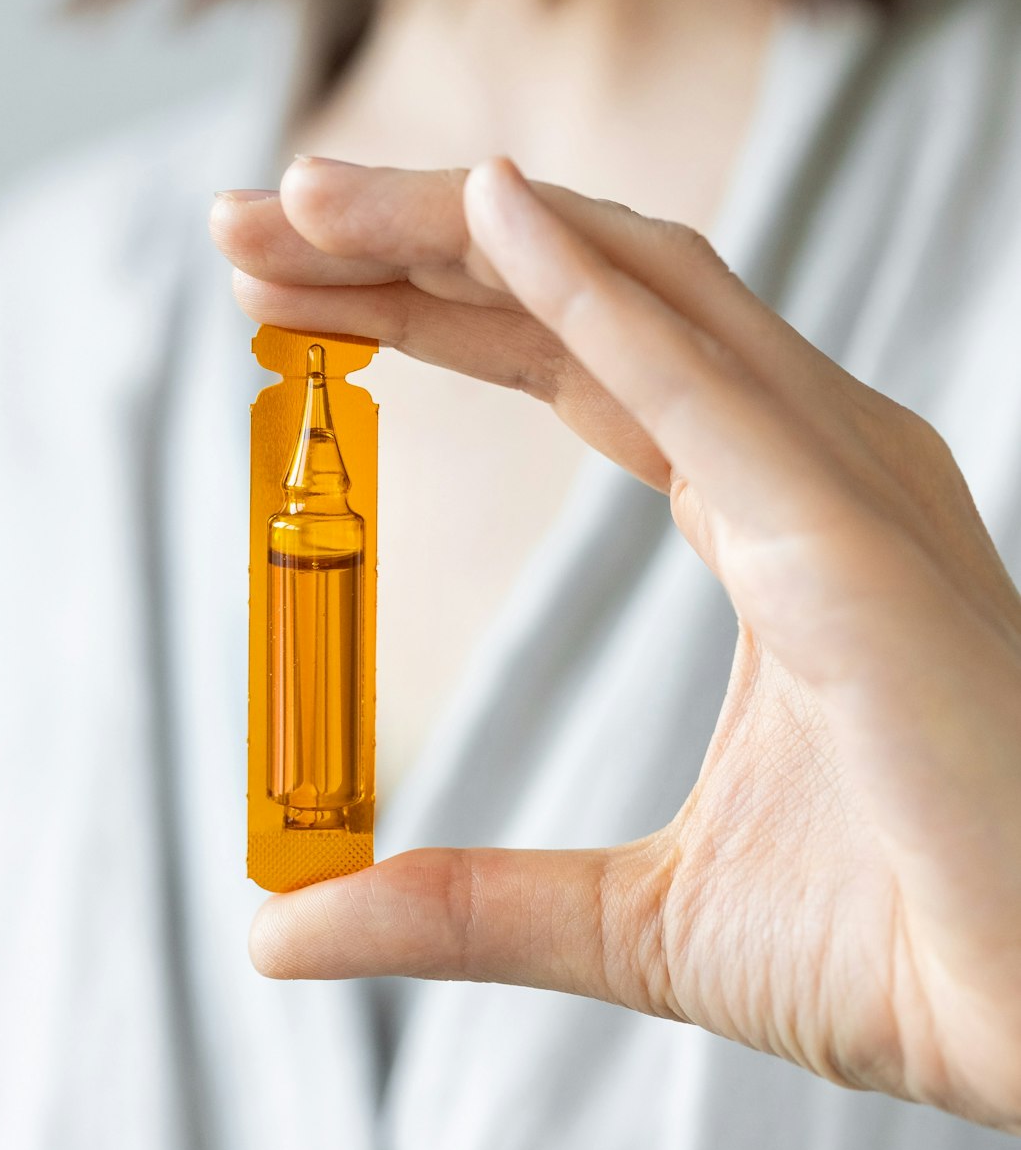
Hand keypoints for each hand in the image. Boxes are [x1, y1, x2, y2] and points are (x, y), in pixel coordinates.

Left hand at [210, 154, 1020, 1131]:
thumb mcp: (637, 918)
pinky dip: (582, 281)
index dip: (423, 303)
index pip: (568, 352)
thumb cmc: (904, 948)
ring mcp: (840, 476)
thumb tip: (278, 929)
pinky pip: (697, 374)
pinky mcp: (849, 534)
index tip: (275, 293)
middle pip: (581, 285)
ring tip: (300, 202)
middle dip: (409, 238)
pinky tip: (479, 210)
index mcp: (775, 505)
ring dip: (456, 226)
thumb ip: (464, 900)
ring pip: (628, 283)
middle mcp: (811, 454)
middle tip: (245, 216)